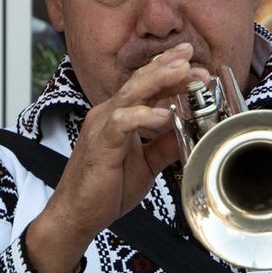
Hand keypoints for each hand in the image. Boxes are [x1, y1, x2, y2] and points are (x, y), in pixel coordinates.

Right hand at [25, 43, 207, 272]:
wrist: (78, 215)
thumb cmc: (106, 188)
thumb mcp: (146, 164)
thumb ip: (165, 145)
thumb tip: (189, 130)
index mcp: (119, 116)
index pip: (145, 85)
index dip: (167, 70)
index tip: (194, 62)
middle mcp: (108, 114)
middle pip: (140, 81)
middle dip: (168, 66)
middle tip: (193, 57)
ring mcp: (102, 127)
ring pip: (131, 93)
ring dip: (159, 80)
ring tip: (183, 71)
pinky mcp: (100, 144)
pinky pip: (122, 123)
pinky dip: (143, 116)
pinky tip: (163, 115)